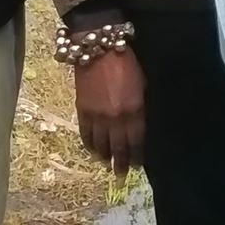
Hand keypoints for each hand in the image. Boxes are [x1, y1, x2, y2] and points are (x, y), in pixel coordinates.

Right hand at [73, 45, 147, 173]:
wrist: (97, 48)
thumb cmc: (127, 62)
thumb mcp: (143, 84)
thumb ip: (142, 106)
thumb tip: (142, 122)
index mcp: (134, 110)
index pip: (136, 141)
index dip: (137, 155)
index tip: (137, 166)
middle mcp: (115, 118)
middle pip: (118, 147)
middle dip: (121, 163)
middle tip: (121, 177)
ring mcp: (97, 116)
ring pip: (101, 144)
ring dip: (105, 157)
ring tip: (108, 166)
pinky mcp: (82, 111)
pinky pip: (85, 134)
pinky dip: (89, 146)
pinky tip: (93, 152)